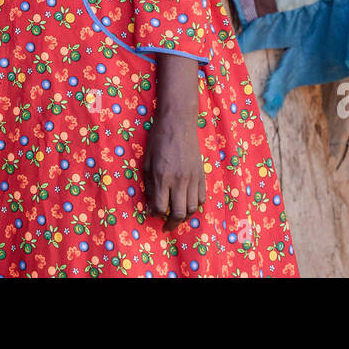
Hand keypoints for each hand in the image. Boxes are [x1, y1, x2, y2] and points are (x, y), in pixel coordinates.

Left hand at [143, 103, 205, 228]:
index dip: (154, 214)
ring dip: (184, 217)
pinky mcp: (201, 174)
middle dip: (171, 224)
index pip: (160, 207)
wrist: (178, 122)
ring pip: (192, 209)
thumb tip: (150, 206)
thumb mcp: (146, 163)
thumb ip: (149, 186)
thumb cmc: (158, 140)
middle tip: (165, 226)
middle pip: (179, 213)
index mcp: (162, 177)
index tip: (151, 213)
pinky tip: (187, 205)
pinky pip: (202, 198)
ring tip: (176, 217)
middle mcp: (179, 180)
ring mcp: (193, 178)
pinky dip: (195, 206)